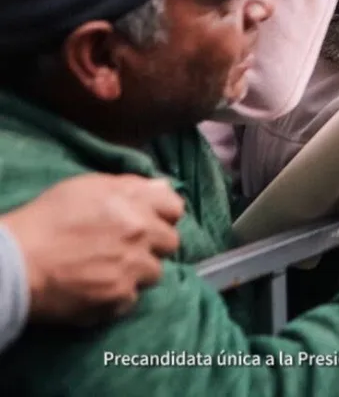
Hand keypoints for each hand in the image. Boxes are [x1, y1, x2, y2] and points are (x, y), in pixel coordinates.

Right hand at [1, 174, 182, 324]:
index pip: (175, 209)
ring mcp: (132, 269)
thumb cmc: (46, 219)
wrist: (16, 263)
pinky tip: (97, 287)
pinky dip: (118, 295)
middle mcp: (141, 236)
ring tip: (109, 269)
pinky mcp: (118, 298)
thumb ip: (131, 185)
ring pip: (154, 273)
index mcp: (136, 205)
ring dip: (137, 271)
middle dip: (152, 244)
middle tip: (126, 247)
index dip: (162, 215)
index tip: (149, 221)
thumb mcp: (86, 187)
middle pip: (170, 243)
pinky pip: (132, 298)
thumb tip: (161, 187)